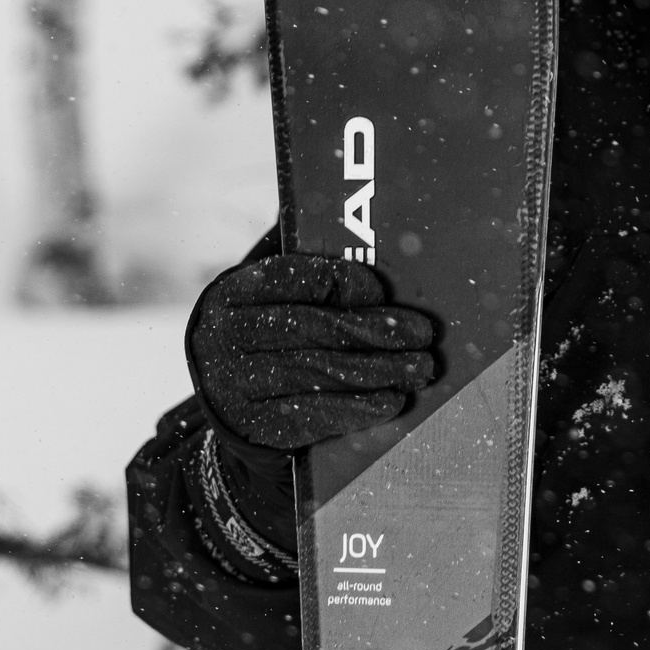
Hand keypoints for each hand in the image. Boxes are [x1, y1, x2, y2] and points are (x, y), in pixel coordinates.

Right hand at [185, 254, 440, 451]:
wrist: (228, 407)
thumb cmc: (267, 337)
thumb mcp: (271, 297)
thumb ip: (305, 266)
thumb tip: (352, 222)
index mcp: (232, 292)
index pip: (291, 276)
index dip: (342, 281)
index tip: (382, 292)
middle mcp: (226, 336)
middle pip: (313, 327)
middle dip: (376, 330)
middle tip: (423, 334)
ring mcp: (234, 385)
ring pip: (319, 372)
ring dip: (379, 370)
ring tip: (419, 369)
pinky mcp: (252, 428)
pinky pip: (313, 415)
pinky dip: (357, 408)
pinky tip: (391, 400)